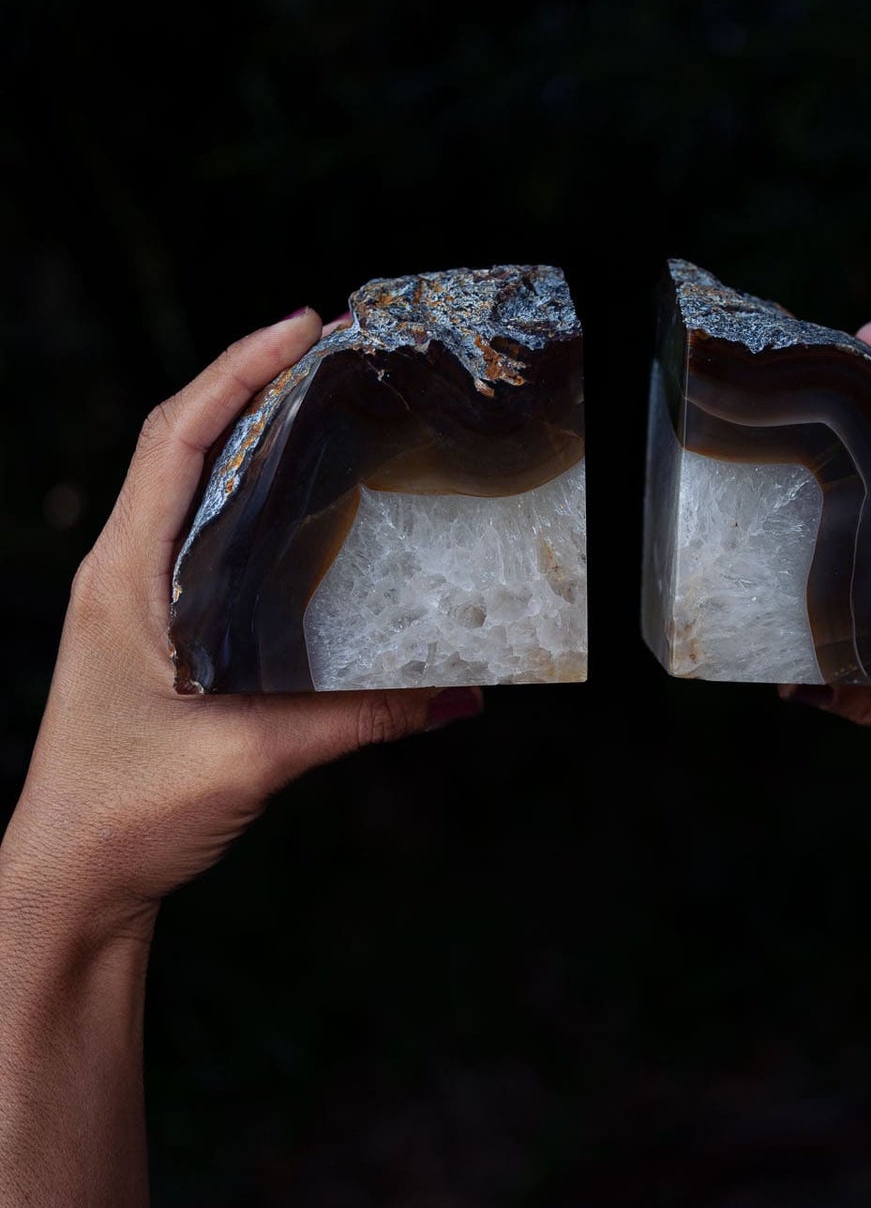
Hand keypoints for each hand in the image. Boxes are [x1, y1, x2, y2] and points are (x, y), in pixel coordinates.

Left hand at [2, 309, 481, 946]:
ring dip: (248, 436)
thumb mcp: (252, 757)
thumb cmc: (127, 814)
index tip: (302, 325)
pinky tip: (304, 508)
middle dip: (253, 383)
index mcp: (125, 575)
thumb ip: (359, 718)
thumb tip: (460, 694)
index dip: (237, 370)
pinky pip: (201, 537)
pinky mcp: (154, 633)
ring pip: (190, 487)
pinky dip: (249, 499)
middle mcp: (122, 572)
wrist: (72, 882)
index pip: (176, 437)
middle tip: (333, 350)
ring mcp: (133, 601)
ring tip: (325, 405)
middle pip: (183, 442)